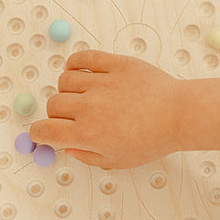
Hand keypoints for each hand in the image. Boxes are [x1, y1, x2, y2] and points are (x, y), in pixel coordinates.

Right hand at [29, 50, 182, 170]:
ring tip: (85, 95)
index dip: (40, 133)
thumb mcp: (118, 160)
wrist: (179, 115)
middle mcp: (89, 107)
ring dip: (69, 89)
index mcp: (87, 134)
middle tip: (75, 116)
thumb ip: (88, 156)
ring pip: (65, 81)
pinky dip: (75, 64)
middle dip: (59, 113)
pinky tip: (81, 72)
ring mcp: (101, 83)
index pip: (45, 130)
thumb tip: (68, 148)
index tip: (44, 132)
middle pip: (53, 104)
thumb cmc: (154, 140)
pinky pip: (83, 59)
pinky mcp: (115, 64)